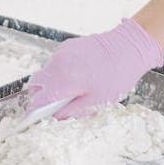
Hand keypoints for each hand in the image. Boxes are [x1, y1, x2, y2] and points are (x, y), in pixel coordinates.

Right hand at [27, 19, 162, 119]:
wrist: (129, 47)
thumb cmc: (117, 76)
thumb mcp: (97, 101)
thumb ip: (73, 111)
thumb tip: (56, 119)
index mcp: (62, 82)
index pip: (37, 100)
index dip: (34, 111)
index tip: (35, 117)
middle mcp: (57, 65)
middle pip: (35, 83)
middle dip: (39, 95)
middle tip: (53, 104)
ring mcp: (61, 53)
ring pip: (46, 72)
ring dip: (51, 82)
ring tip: (72, 88)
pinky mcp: (67, 45)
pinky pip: (56, 61)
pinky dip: (60, 70)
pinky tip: (79, 74)